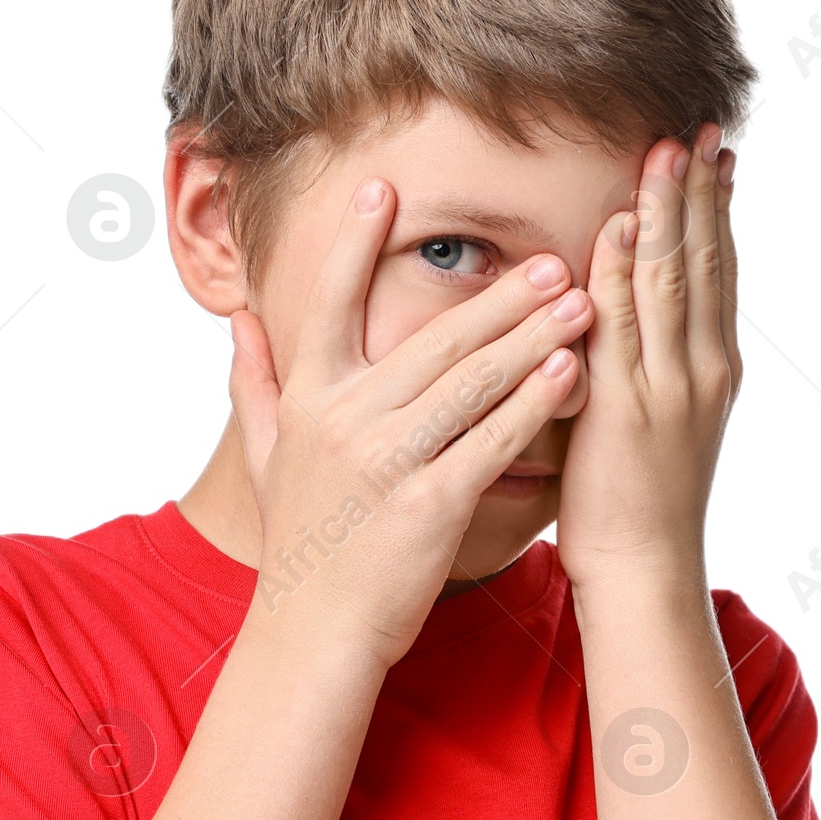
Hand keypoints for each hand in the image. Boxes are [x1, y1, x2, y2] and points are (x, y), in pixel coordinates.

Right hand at [229, 177, 594, 666]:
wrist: (313, 632)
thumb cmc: (300, 541)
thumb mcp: (263, 456)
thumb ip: (253, 383)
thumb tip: (239, 321)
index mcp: (308, 398)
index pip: (329, 304)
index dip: (354, 243)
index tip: (384, 187)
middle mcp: (345, 419)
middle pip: (432, 338)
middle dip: (498, 297)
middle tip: (552, 259)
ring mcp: (388, 461)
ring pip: (472, 382)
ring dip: (531, 337)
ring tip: (580, 301)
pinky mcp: (431, 504)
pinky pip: (493, 441)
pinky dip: (536, 404)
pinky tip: (572, 372)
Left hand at [557, 123, 738, 593]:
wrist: (645, 569)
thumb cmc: (639, 502)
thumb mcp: (664, 423)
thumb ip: (655, 366)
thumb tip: (633, 318)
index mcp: (715, 370)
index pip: (721, 272)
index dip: (718, 211)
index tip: (716, 155)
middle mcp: (703, 369)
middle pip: (706, 261)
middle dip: (700, 192)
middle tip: (699, 128)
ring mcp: (670, 387)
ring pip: (673, 281)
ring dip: (669, 211)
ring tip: (669, 151)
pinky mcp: (628, 407)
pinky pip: (622, 324)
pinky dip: (623, 269)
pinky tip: (621, 223)